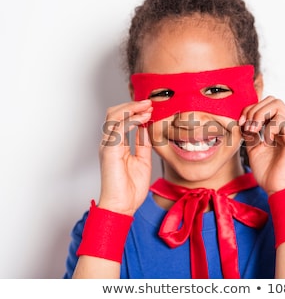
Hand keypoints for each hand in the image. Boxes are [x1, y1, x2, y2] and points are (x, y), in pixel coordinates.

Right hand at [97, 100, 152, 214]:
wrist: (122, 207)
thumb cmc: (131, 189)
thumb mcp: (143, 161)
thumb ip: (142, 144)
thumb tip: (147, 128)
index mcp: (117, 145)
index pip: (121, 120)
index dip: (135, 111)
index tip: (151, 108)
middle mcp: (110, 143)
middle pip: (115, 113)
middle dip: (132, 105)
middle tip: (149, 102)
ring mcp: (108, 146)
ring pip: (114, 116)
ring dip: (132, 108)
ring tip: (148, 106)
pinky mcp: (109, 151)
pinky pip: (118, 128)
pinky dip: (131, 119)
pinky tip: (144, 119)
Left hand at [239, 96, 284, 194]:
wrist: (278, 190)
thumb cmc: (268, 173)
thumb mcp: (254, 147)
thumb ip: (251, 132)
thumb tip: (243, 119)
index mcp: (283, 128)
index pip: (269, 105)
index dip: (252, 110)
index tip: (241, 124)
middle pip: (274, 100)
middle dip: (255, 110)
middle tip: (247, 127)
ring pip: (277, 104)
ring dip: (260, 117)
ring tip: (254, 132)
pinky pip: (281, 120)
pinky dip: (268, 129)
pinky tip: (267, 142)